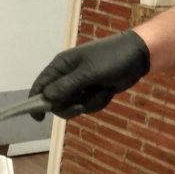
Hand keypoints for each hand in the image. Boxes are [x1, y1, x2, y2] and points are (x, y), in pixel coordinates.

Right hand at [30, 31, 150, 118]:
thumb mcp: (88, 72)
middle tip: (80, 105)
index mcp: (61, 66)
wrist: (139, 55)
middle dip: (69, 106)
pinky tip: (108, 91)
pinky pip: (87, 106)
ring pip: (73, 106)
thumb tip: (46, 98)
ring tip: (101, 92)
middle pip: (55, 101)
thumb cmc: (112, 58)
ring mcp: (80, 85)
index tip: (38, 118)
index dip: (35, 102)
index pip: (40, 86)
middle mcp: (66, 76)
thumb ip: (66, 86)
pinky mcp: (92, 92)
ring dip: (88, 104)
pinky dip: (98, 102)